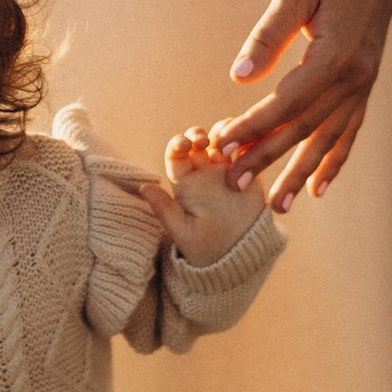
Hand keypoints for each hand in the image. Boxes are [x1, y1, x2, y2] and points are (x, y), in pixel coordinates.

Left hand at [132, 128, 261, 264]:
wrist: (240, 258)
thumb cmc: (206, 249)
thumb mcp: (183, 232)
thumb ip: (165, 210)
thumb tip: (143, 187)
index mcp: (184, 182)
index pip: (176, 153)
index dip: (178, 143)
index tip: (184, 145)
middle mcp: (203, 172)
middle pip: (196, 141)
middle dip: (197, 134)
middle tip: (203, 141)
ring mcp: (226, 171)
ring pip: (221, 140)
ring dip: (221, 133)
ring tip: (226, 140)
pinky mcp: (248, 173)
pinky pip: (245, 150)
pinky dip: (244, 139)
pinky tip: (246, 140)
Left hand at [209, 0, 391, 209]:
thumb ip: (268, 34)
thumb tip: (239, 77)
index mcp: (335, 54)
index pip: (286, 102)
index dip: (251, 126)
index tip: (220, 143)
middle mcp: (355, 76)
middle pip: (305, 127)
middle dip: (268, 157)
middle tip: (233, 183)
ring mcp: (366, 81)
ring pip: (329, 137)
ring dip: (301, 170)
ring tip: (278, 205)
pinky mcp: (368, 79)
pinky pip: (351, 129)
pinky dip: (335, 158)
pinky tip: (319, 185)